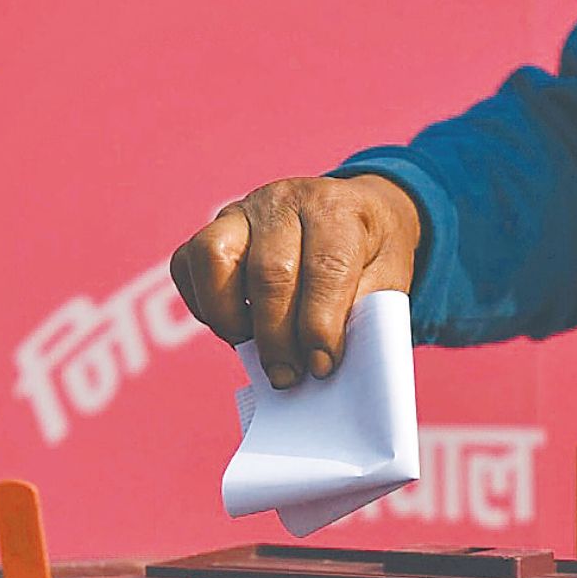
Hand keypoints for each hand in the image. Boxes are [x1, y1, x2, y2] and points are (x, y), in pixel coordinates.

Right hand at [171, 174, 421, 387]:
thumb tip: (320, 365)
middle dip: (276, 337)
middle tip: (286, 376)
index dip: (320, 325)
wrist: (353, 213)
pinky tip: (235, 326)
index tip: (321, 367)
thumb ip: (361, 316)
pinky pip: (189, 264)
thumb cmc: (369, 254)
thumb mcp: (387, 278)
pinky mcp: (213, 226)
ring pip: (215, 256)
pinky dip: (204, 304)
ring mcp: (242, 210)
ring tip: (252, 348)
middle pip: (270, 272)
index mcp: (337, 209)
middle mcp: (284, 200)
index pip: (325, 267)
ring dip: (229, 316)